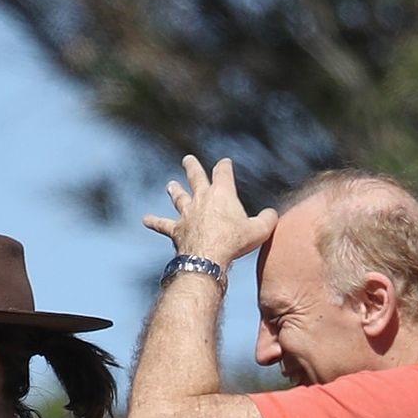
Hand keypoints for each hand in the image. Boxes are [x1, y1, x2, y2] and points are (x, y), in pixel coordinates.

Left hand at [143, 154, 276, 269]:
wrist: (208, 258)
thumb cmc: (234, 243)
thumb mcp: (259, 230)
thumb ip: (267, 219)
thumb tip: (271, 214)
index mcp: (222, 193)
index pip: (223, 171)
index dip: (224, 166)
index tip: (225, 162)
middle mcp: (202, 198)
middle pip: (196, 176)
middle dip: (192, 167)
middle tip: (187, 159)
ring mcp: (187, 213)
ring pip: (179, 197)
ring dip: (175, 190)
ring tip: (170, 185)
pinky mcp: (176, 230)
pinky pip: (163, 225)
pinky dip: (154, 222)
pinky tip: (145, 219)